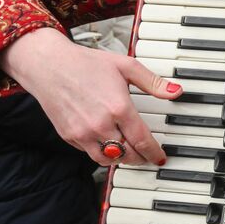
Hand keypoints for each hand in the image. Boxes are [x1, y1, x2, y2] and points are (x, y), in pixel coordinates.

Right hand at [0, 27, 178, 165]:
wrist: (49, 65)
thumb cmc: (86, 64)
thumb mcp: (125, 66)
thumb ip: (153, 82)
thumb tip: (176, 91)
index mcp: (119, 107)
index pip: (142, 141)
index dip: (154, 153)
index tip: (160, 157)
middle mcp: (101, 124)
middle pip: (128, 155)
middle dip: (141, 158)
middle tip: (147, 156)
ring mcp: (83, 133)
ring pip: (108, 160)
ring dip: (121, 159)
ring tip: (129, 153)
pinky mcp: (69, 137)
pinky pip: (90, 153)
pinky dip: (102, 152)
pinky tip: (108, 143)